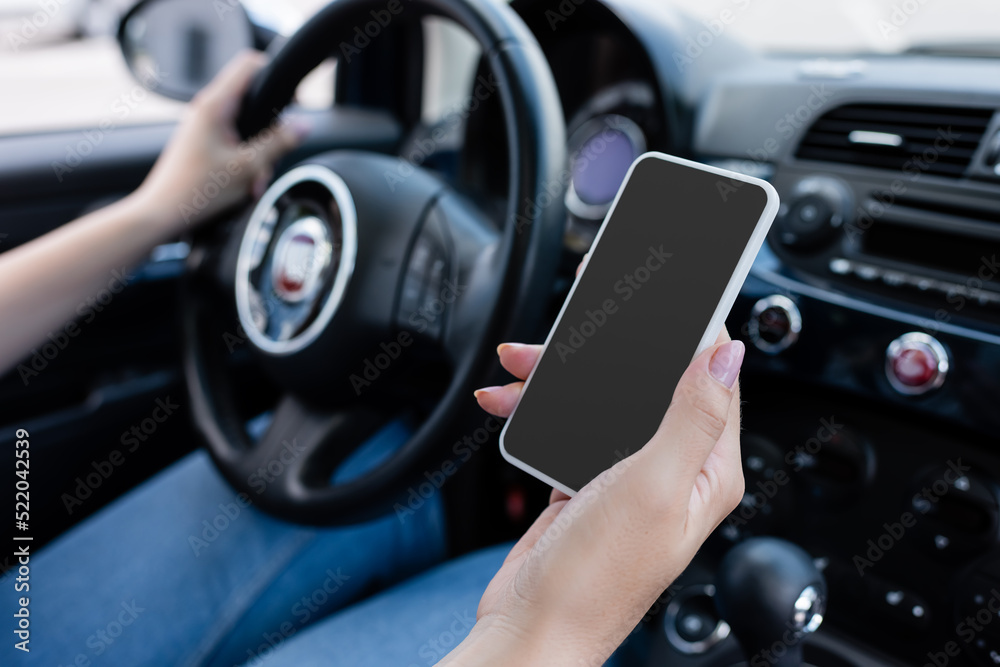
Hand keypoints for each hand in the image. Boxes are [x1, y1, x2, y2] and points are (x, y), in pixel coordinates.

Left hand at [134, 51, 307, 229]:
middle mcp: (206, 110)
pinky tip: (244, 184)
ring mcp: (203, 126)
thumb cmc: (195, 191)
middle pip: (253, 102)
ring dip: (258, 154)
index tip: (291, 101)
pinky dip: (245, 162)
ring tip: (254, 180)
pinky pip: (234, 143)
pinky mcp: (203, 142)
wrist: (162, 213)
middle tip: (271, 158)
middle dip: (270, 132)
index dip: (275, 75)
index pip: (250, 65)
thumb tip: (303, 126)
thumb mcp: (249, 167)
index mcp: (214, 105)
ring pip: (246, 128)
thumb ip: (279, 143)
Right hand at [445, 329, 744, 665]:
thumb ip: (692, 416)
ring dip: (561, 377)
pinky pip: (569, 427)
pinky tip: (510, 400)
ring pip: (602, 402)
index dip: (692, 333)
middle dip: (609, 350)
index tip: (668, 294)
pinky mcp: (586, 483)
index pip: (713, 380)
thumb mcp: (653, 486)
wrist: (533, 625)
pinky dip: (539, 409)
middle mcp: (673, 471)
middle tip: (575, 319)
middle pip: (650, 384)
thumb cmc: (598, 576)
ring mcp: (627, 477)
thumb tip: (728, 353)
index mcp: (707, 471)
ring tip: (520, 361)